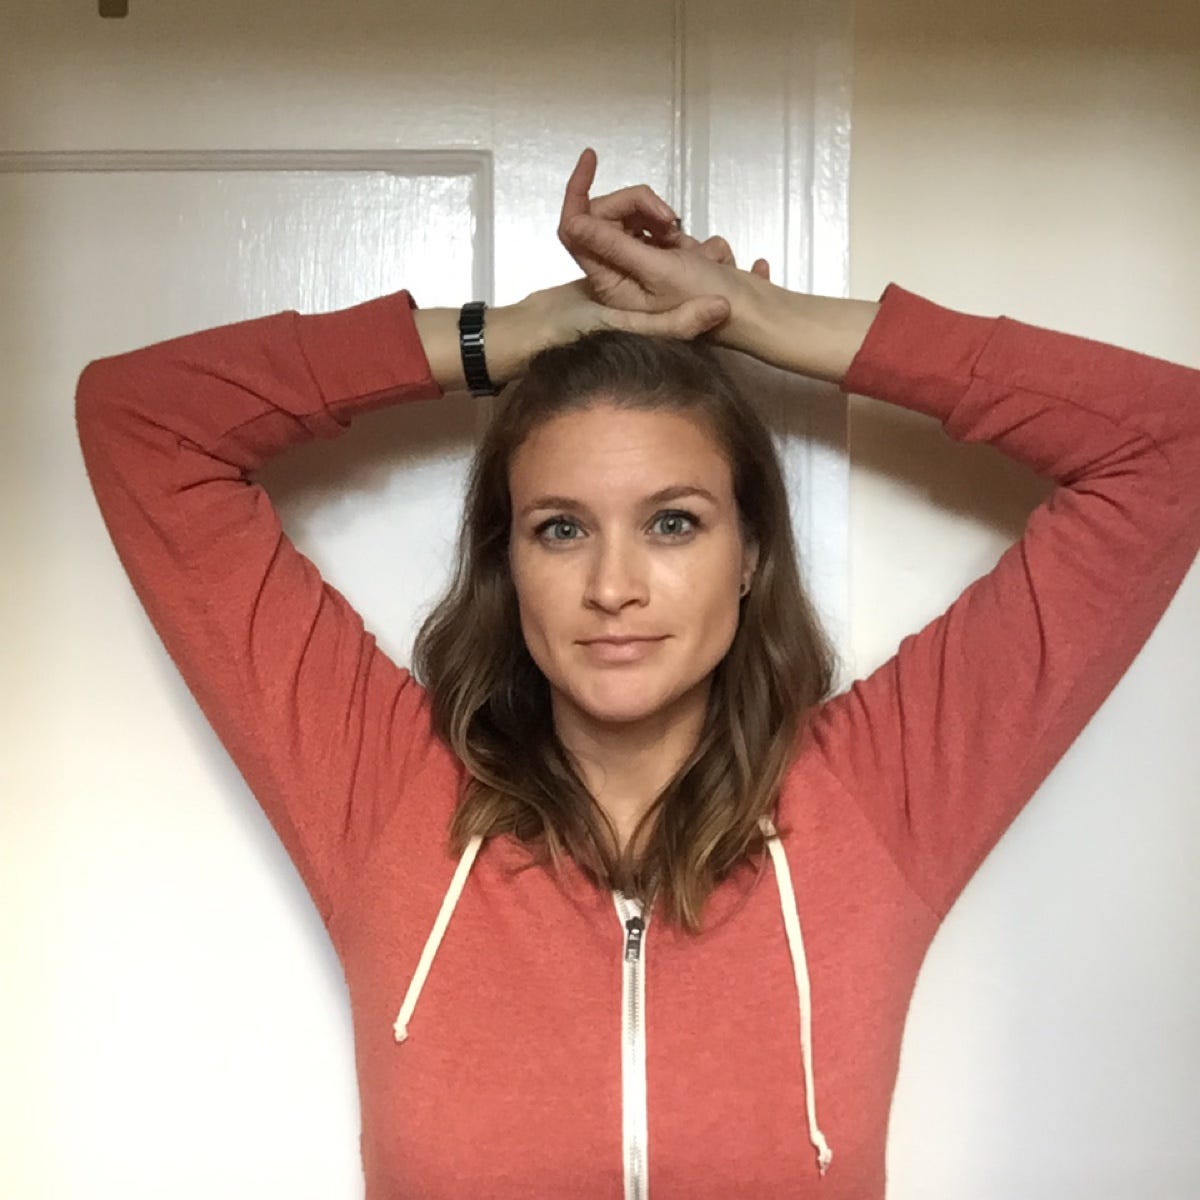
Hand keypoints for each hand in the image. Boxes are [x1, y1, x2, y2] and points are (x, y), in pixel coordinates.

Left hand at [557, 148, 770, 347]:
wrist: (751, 313)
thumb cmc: (705, 298)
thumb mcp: (658, 270)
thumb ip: (614, 246)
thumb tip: (573, 222)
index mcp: (610, 281)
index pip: (575, 229)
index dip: (577, 192)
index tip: (591, 158)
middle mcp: (620, 274)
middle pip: (609, 216)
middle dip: (639, 206)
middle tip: (670, 218)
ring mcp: (642, 266)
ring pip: (637, 220)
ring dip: (664, 221)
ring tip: (688, 242)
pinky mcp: (663, 261)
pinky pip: (661, 232)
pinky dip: (682, 235)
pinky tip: (703, 254)